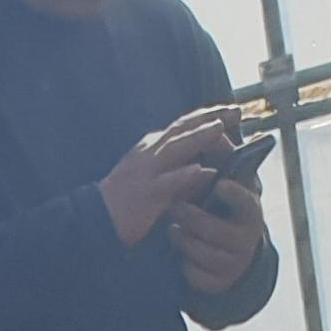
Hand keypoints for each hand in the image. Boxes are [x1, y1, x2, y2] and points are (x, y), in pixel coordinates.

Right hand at [100, 103, 237, 247]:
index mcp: (152, 147)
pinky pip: (167, 182)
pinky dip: (184, 175)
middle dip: (211, 117)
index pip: (183, 126)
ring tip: (221, 128)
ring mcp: (147, 171)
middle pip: (184, 128)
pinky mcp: (145, 194)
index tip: (229, 112)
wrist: (94, 219)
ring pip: (176, 147)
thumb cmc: (124, 202)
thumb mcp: (155, 181)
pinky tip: (202, 170)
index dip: (208, 116)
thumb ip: (179, 174)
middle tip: (236, 110)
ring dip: (199, 136)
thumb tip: (204, 172)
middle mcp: (150, 152)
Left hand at [173, 176, 265, 294]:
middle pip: (216, 230)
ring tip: (171, 229)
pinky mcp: (218, 283)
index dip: (234, 195)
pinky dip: (185, 265)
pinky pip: (196, 276)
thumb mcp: (233, 189)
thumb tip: (236, 132)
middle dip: (192, 218)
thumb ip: (228, 165)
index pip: (245, 203)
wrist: (236, 252)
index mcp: (250, 213)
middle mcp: (246, 241)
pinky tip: (179, 254)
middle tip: (174, 206)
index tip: (218, 184)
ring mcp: (233, 265)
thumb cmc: (227, 210)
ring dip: (183, 240)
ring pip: (203, 254)